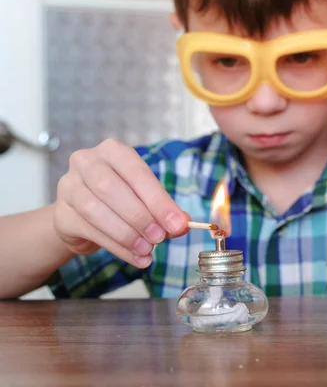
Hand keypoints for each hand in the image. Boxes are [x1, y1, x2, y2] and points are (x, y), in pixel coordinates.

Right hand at [53, 139, 188, 267]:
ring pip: (95, 210)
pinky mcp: (61, 214)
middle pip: (111, 188)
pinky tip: (136, 257)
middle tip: (160, 238)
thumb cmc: (121, 200)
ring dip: (126, 234)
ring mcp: (69, 187)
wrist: (83, 216)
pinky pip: (89, 231)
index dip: (158, 200)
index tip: (177, 224)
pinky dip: (117, 247)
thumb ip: (165, 210)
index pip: (137, 173)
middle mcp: (87, 162)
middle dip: (140, 216)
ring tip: (148, 250)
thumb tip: (182, 225)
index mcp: (113, 151)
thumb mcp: (146, 199)